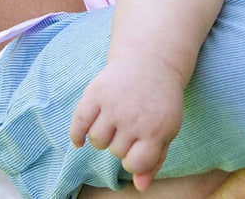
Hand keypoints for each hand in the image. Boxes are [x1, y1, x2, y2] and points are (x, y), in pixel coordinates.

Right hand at [70, 57, 186, 189]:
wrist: (152, 59)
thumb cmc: (160, 101)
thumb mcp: (167, 128)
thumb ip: (155, 159)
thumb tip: (140, 187)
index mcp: (156, 129)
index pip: (135, 164)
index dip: (133, 160)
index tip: (137, 147)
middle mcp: (134, 118)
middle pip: (115, 151)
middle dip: (120, 142)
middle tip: (130, 122)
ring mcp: (114, 105)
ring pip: (96, 141)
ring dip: (102, 136)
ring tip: (113, 120)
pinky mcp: (97, 92)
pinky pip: (78, 124)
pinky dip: (76, 135)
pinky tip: (80, 139)